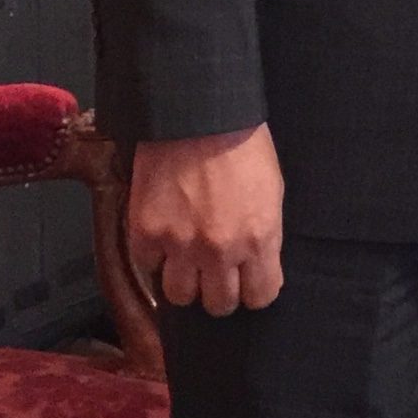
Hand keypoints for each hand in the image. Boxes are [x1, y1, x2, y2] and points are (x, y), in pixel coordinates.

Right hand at [128, 125, 285, 316]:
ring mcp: (180, 245)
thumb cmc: (242, 144)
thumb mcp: (271, 191)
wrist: (197, 112)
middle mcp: (221, 250)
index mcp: (259, 239)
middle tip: (215, 270)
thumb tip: (257, 264)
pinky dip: (154, 255)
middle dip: (219, 289)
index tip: (247, 280)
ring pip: (181, 296)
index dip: (254, 289)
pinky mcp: (146, 233)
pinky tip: (163, 233)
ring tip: (186, 257)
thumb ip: (264, 235)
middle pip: (219, 305)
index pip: (260, 297)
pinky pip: (148, 266)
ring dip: (185, 280)